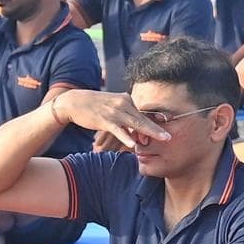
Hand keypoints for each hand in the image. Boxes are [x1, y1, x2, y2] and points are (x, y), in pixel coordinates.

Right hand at [46, 87, 165, 151]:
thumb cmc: (95, 107)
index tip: (167, 128)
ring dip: (148, 133)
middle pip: (143, 118)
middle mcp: (123, 103)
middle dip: (157, 129)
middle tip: (169, 137)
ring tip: (161, 139)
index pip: (143, 113)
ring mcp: (114, 112)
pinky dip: (126, 136)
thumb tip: (136, 131)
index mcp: (127, 99)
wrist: (74, 101)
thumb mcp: (113, 107)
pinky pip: (118, 130)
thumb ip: (125, 116)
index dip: (154, 122)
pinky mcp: (104, 120)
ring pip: (135, 124)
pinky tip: (133, 144)